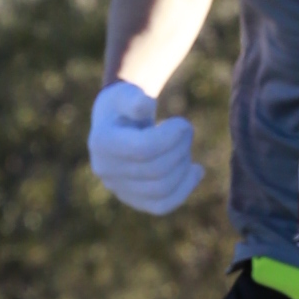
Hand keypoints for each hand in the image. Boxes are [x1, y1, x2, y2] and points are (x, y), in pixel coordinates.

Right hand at [88, 78, 203, 213]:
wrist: (118, 125)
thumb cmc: (127, 104)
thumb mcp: (127, 93)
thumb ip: (135, 98)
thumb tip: (145, 105)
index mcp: (102, 142)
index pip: (143, 149)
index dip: (171, 137)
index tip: (183, 123)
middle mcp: (105, 170)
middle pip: (156, 171)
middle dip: (180, 149)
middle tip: (187, 130)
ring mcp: (118, 189)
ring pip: (162, 190)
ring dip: (184, 167)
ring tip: (186, 147)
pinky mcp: (134, 201)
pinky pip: (163, 205)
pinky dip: (185, 189)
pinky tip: (197, 170)